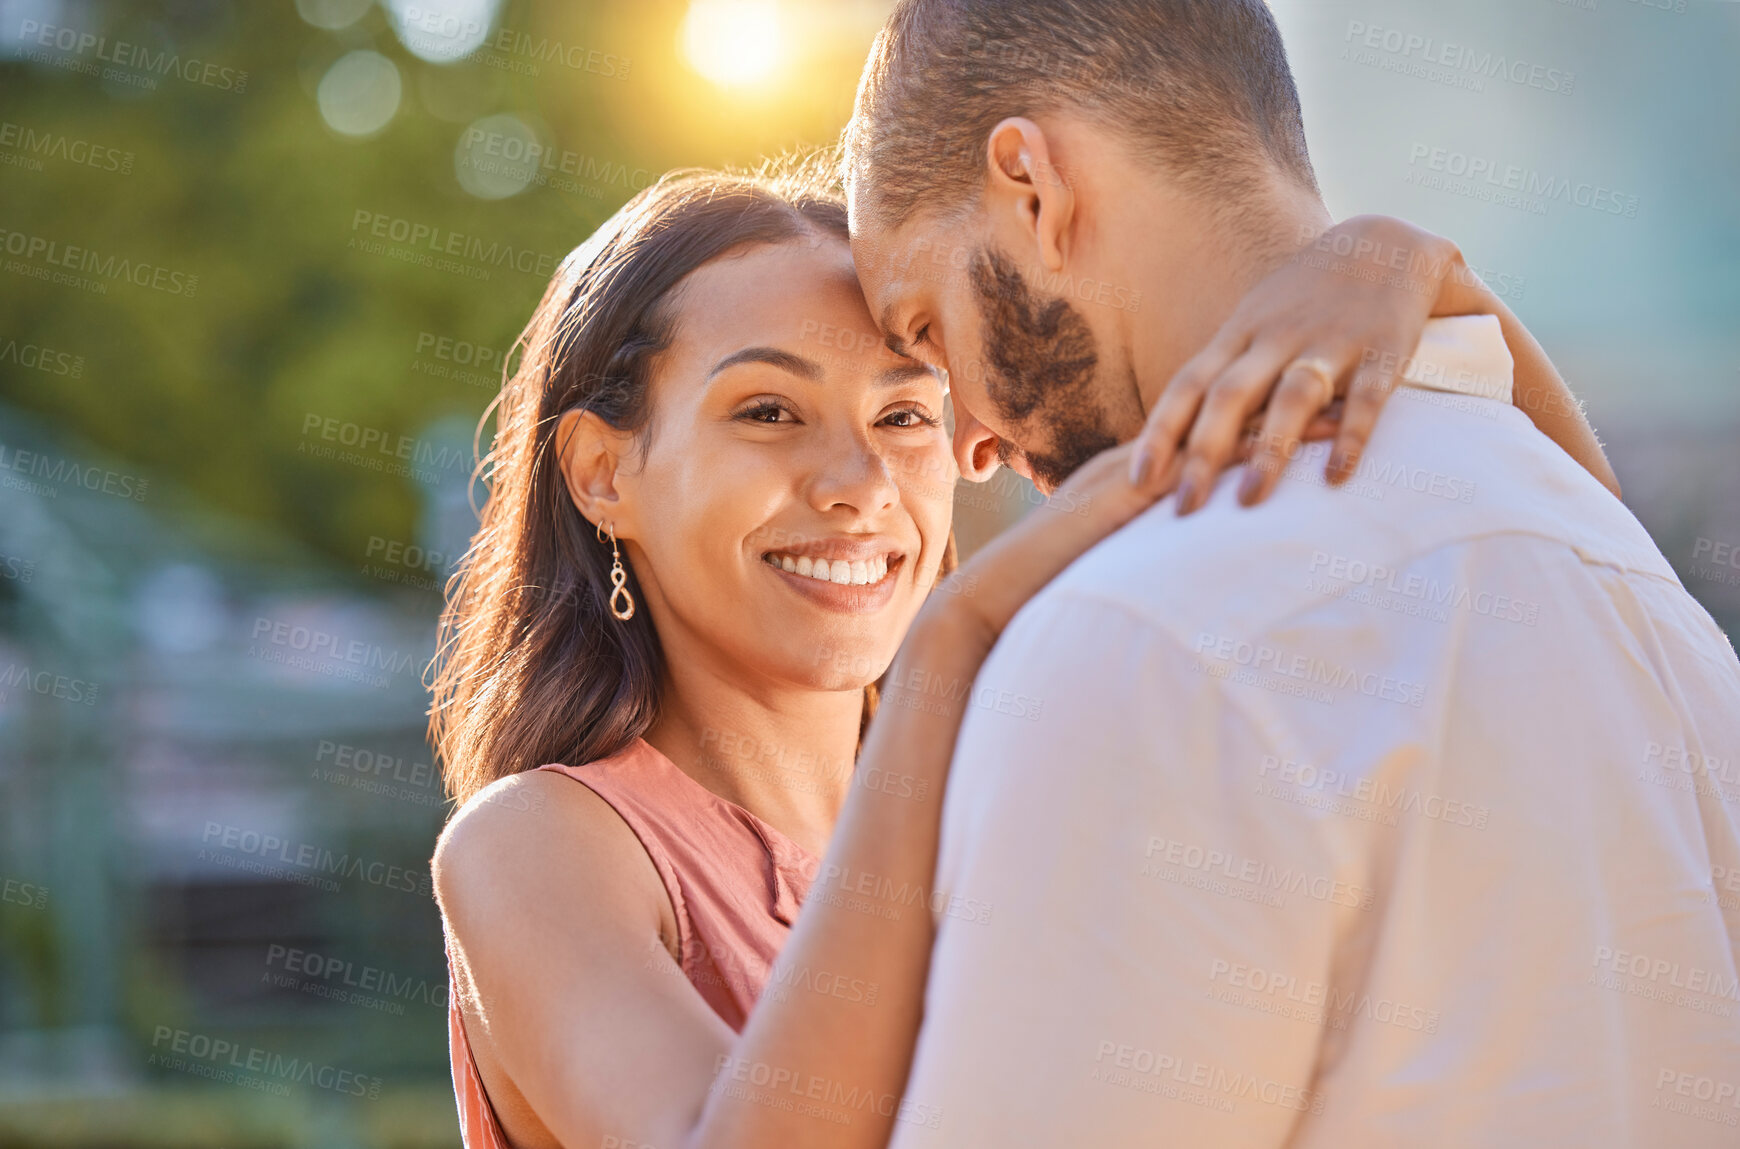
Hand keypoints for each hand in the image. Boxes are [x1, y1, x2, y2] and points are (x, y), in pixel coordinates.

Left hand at [1128, 215, 1463, 513]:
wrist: (1384, 245)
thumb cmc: (1304, 301)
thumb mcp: (1252, 325)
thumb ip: (1222, 378)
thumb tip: (1176, 442)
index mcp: (1240, 335)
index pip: (1189, 384)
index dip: (1161, 431)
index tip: (1138, 479)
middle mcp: (1277, 338)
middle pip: (1230, 395)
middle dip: (1203, 453)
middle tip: (1183, 508)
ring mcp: (1330, 342)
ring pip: (1291, 397)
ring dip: (1269, 449)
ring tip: (1249, 501)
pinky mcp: (1383, 350)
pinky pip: (1365, 398)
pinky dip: (1351, 438)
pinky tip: (1336, 478)